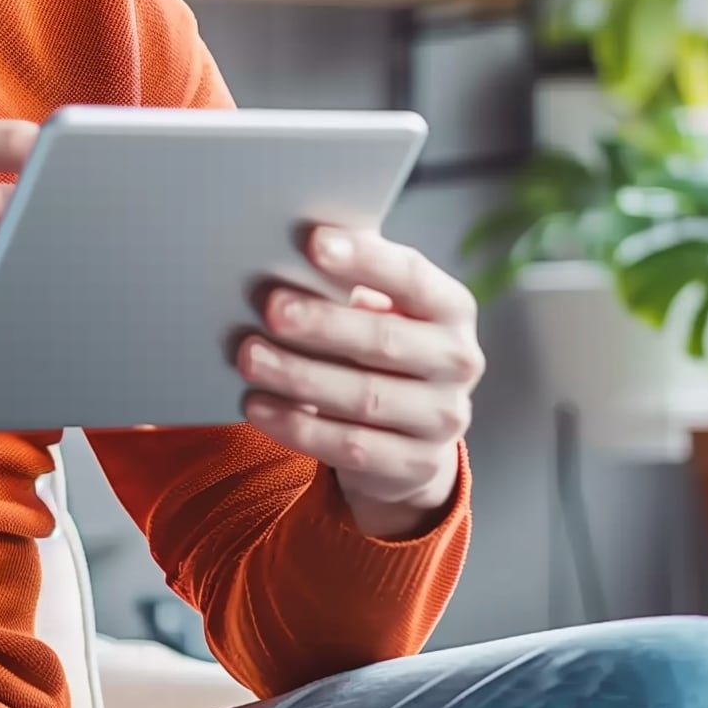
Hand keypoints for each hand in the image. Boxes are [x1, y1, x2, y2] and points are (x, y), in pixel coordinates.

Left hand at [236, 225, 481, 539]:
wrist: (410, 437)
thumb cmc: (379, 349)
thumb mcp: (378, 311)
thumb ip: (348, 282)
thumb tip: (287, 246)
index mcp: (451, 308)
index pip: (411, 276)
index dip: (365, 259)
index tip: (313, 242)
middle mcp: (458, 361)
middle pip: (384, 341)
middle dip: (322, 324)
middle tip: (269, 308)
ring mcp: (442, 418)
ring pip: (364, 397)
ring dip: (300, 376)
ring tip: (249, 357)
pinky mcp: (416, 465)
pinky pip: (350, 447)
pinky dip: (298, 427)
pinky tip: (258, 406)